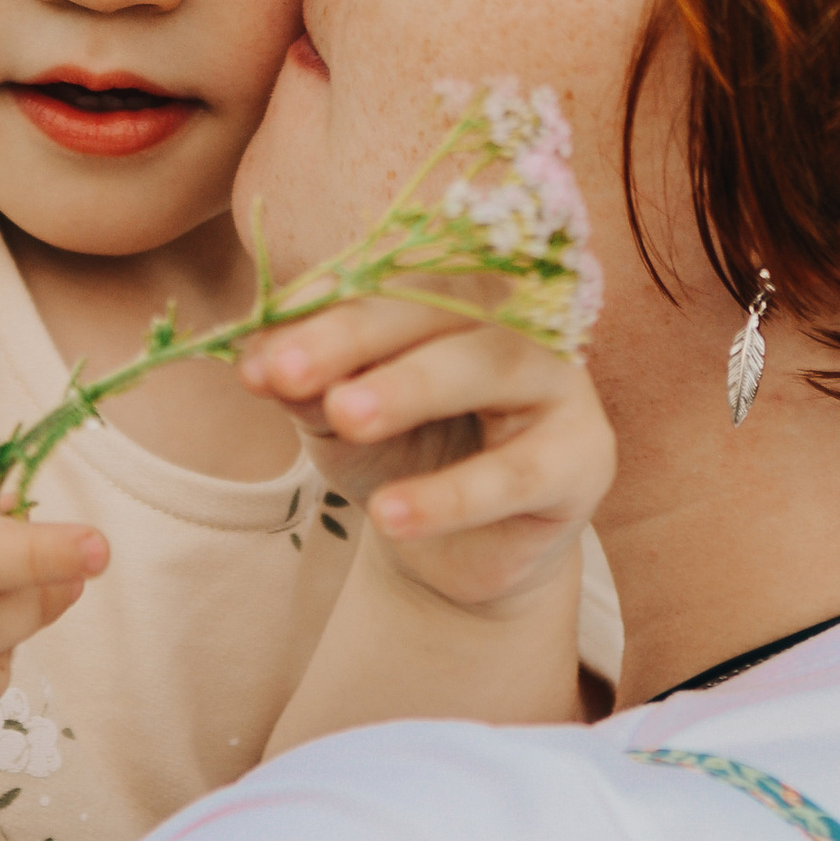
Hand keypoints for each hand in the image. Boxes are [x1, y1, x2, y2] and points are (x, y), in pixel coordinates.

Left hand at [244, 299, 615, 621]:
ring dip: (412, 388)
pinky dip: (452, 496)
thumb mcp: (341, 422)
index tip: (255, 364)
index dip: (320, 316)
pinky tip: (391, 516)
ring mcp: (559, 383)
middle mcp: (515, 320)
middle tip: (291, 375)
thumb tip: (254, 360)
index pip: (384, 288)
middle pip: (437, 311)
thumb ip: (308, 387)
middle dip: (357, 339)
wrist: (461, 552)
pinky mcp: (585, 457)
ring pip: (488, 367)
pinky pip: (518, 472)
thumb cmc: (404, 461)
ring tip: (345, 419)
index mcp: (454, 296)